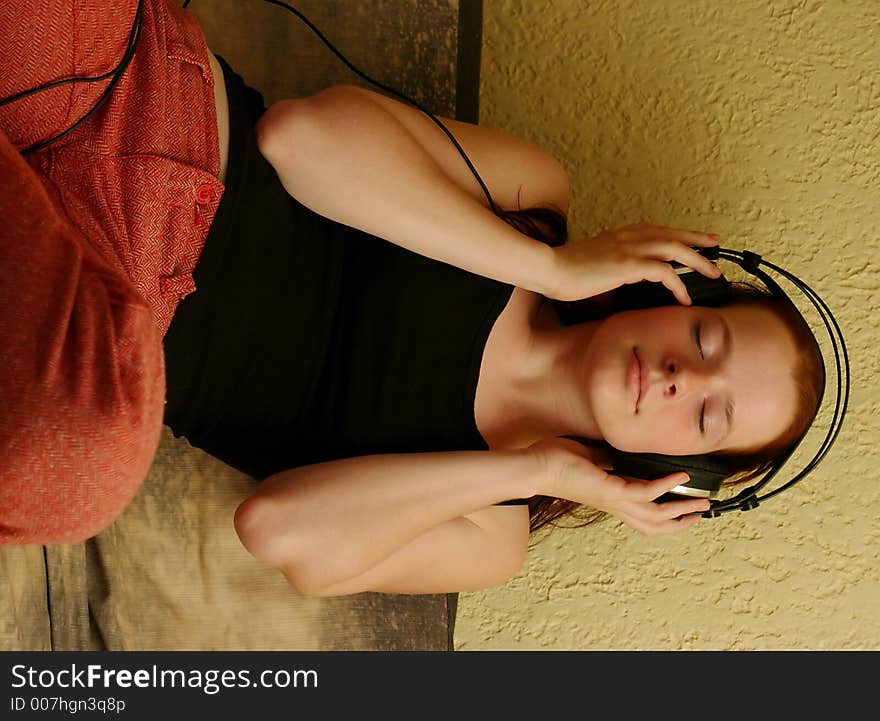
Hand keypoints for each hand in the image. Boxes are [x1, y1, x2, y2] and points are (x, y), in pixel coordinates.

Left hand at [529, 437, 709, 535]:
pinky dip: (666, 486)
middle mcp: (615, 505)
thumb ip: (605, 459)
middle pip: (654, 524)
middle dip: (680, 521)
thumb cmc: (554, 462)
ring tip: (702, 502)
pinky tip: (681, 477)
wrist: (536, 468)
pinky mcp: (611, 490)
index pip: (642, 513)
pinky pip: (646, 492)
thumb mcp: (587, 458)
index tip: (683, 510)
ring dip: (681, 510)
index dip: (664, 515)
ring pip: (656, 514)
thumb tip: (618, 454)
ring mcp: (614, 500)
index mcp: (610, 498)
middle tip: (702, 513)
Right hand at [544, 222, 721, 302]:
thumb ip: (608, 265)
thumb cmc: (563, 271)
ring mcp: (628, 249)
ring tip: (712, 272)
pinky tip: (684, 296)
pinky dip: (678, 284)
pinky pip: (664, 272)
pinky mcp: (628, 265)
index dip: (679, 233)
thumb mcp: (591, 264)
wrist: (547, 268)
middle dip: (698, 240)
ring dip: (697, 261)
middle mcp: (627, 237)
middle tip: (716, 245)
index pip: (656, 230)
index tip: (695, 238)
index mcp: (619, 235)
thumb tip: (615, 279)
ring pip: (675, 249)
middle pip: (672, 234)